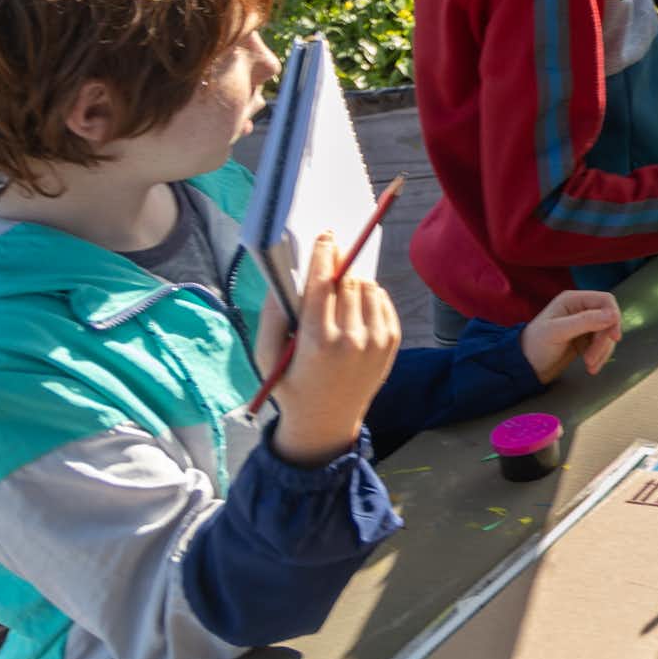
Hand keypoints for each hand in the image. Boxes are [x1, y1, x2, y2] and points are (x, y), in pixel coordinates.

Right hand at [259, 233, 402, 466]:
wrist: (326, 422)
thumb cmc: (290, 385)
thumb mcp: (267, 356)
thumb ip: (272, 316)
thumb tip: (285, 279)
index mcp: (318, 341)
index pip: (324, 283)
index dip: (324, 255)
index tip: (325, 236)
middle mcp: (351, 339)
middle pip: (349, 281)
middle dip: (338, 268)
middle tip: (330, 261)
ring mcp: (375, 341)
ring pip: (369, 287)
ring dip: (354, 283)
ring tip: (339, 294)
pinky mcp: (391, 342)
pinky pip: (383, 301)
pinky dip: (370, 296)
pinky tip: (354, 309)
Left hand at [521, 289, 622, 382]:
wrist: (525, 367)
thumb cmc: (536, 345)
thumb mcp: (558, 331)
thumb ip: (585, 321)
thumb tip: (613, 315)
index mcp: (573, 300)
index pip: (605, 300)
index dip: (613, 316)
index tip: (614, 336)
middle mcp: (581, 309)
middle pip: (608, 319)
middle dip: (604, 340)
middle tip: (592, 359)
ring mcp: (585, 325)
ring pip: (607, 334)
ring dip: (602, 351)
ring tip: (590, 366)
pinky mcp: (586, 341)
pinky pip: (603, 346)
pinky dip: (601, 357)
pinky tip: (591, 368)